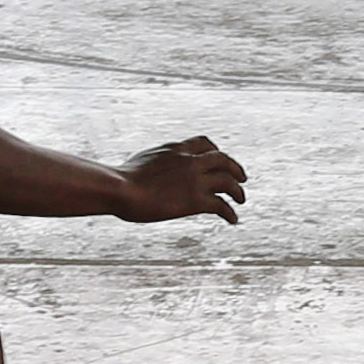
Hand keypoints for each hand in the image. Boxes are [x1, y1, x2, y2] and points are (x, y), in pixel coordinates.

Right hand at [112, 135, 247, 224]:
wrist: (121, 189)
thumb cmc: (120, 180)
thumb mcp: (142, 161)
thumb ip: (155, 163)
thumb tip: (146, 171)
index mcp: (176, 148)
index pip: (204, 143)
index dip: (216, 151)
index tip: (219, 158)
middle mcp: (190, 160)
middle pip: (223, 159)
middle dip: (235, 168)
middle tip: (242, 178)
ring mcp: (195, 179)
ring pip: (228, 181)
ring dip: (238, 191)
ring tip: (241, 200)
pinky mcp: (196, 200)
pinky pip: (221, 206)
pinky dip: (230, 212)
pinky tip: (233, 220)